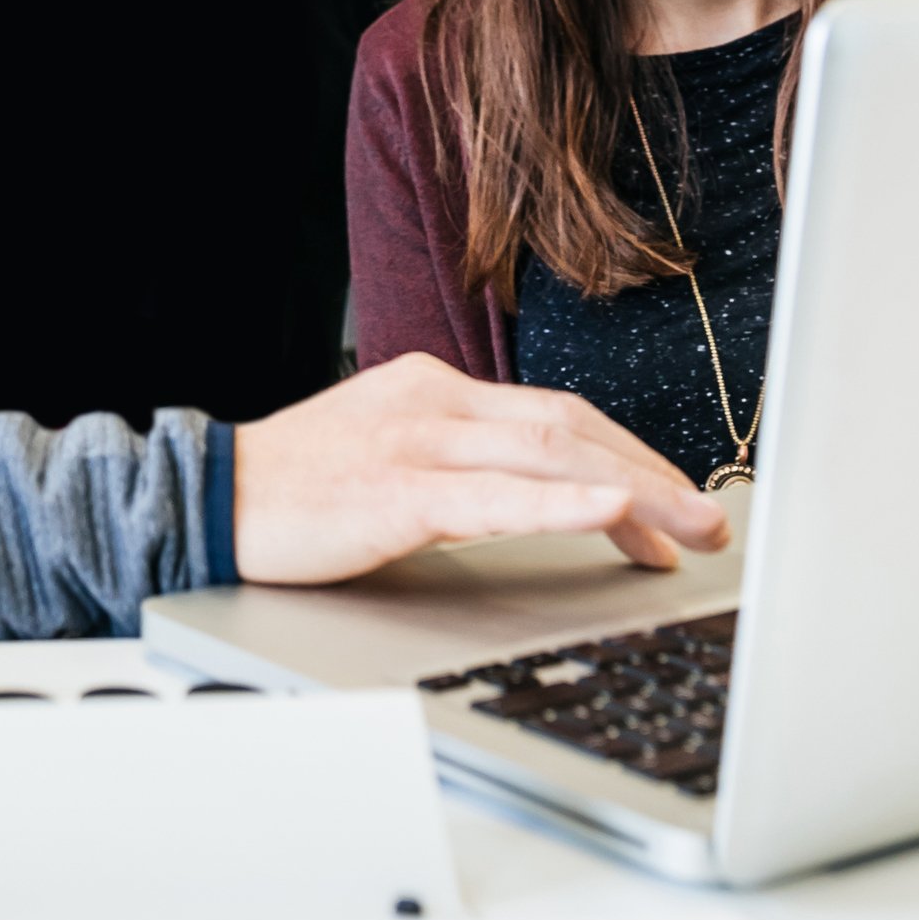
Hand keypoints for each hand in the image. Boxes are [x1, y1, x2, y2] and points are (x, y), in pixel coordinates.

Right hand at [229, 354, 728, 583]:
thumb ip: (455, 468)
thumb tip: (534, 502)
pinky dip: (566, 500)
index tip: (676, 502)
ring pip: (552, 454)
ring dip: (638, 494)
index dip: (630, 455)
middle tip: (711, 523)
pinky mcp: (397, 490)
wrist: (207, 499)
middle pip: (572, 427)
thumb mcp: (386, 457)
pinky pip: (499, 496)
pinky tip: (615, 511)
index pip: (557, 415)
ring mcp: (417, 441)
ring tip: (692, 531)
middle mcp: (435, 402)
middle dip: (655, 475)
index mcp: (435, 389)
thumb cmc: (292, 492)